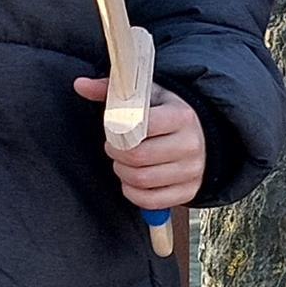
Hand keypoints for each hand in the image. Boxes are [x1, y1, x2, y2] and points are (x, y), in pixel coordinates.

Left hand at [74, 76, 207, 210]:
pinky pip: (151, 201)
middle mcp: (191, 145)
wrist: (204, 135)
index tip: (113, 129)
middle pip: (138, 157)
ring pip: (141, 180)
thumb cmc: (169, 113)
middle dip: (116, 153)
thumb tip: (80, 85)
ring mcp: (192, 171)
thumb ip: (112, 90)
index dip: (118, 130)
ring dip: (122, 173)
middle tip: (114, 147)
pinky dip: (133, 193)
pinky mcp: (189, 191)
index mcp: (181, 116)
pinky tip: (132, 180)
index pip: (142, 127)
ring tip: (123, 162)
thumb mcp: (147, 95)